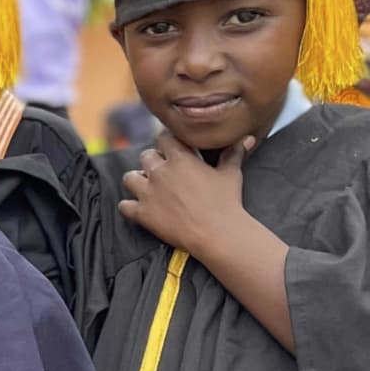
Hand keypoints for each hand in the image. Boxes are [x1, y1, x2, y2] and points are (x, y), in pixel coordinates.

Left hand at [119, 131, 251, 255]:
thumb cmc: (226, 202)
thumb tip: (247, 138)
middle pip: (145, 156)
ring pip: (129, 178)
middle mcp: (159, 172)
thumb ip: (234, 153)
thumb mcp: (231, 174)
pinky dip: (129, 206)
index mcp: (180, 159)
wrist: (217, 233)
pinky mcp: (142, 213)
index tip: (173, 147)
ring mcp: (147, 193)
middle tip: (163, 171)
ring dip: (137, 180)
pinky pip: (123, 205)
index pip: (164, 137)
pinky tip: (138, 208)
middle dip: (153, 161)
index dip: (167, 141)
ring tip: (148, 186)